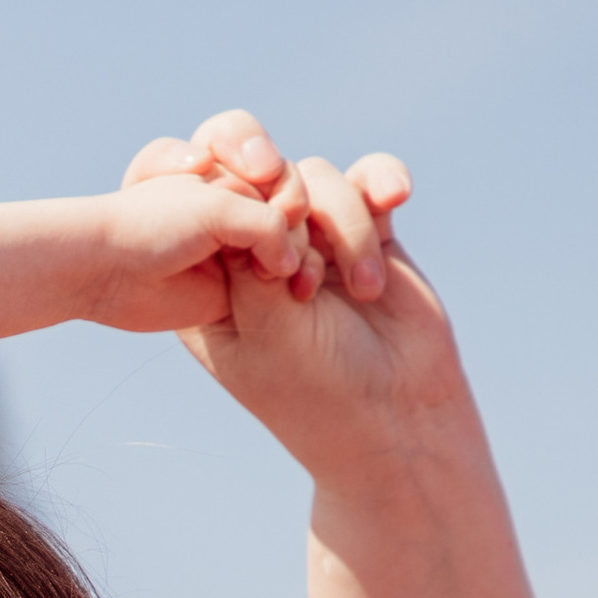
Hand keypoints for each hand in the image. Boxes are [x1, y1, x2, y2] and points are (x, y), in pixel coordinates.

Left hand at [124, 110, 472, 487]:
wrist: (395, 419)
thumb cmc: (316, 387)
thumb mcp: (263, 324)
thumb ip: (246, 252)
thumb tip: (239, 183)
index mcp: (212, 283)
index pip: (200, 206)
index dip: (220, 185)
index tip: (240, 199)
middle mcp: (258, 257)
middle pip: (258, 178)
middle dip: (282, 195)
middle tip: (297, 234)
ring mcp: (313, 244)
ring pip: (317, 180)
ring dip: (342, 224)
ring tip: (360, 289)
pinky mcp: (367, 237)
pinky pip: (369, 183)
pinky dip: (382, 181)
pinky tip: (397, 197)